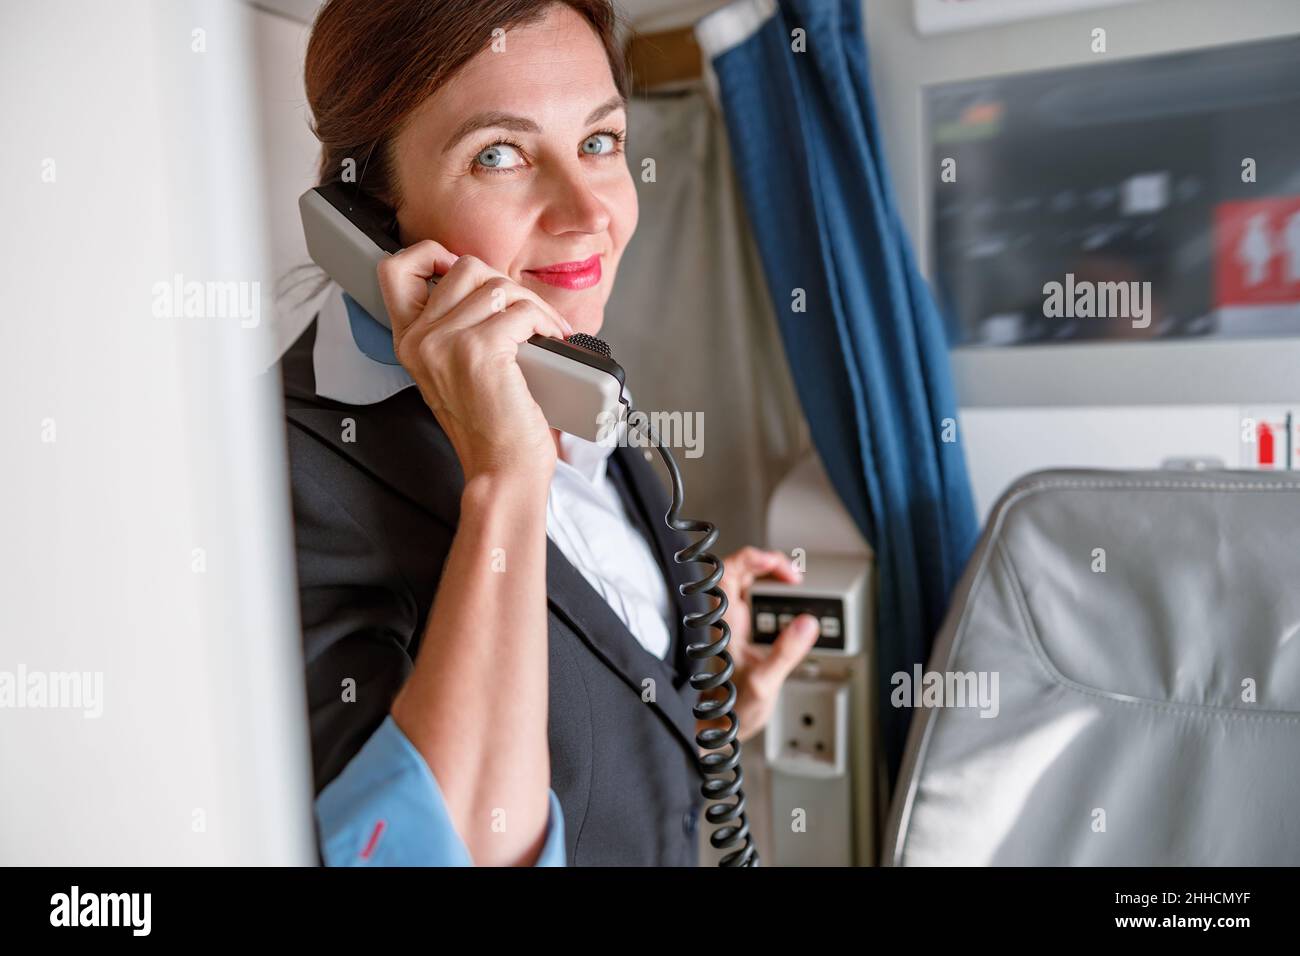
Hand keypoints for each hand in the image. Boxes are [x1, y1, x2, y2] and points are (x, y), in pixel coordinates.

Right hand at [376, 240, 573, 484]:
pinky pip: (522, 310)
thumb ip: (455, 325)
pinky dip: (546, 322)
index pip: (396, 268)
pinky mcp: (479, 350)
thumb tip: (487, 282)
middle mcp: (418, 340)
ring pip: (498, 285)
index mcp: (409, 341)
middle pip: (464, 267)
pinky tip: (552, 342)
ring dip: (533, 305)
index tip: (468, 275)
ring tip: (546, 332)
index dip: (432, 255)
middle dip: (506, 284)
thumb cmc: (492, 424)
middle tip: (527, 317)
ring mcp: (445, 344)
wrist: (503, 471)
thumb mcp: (456, 369)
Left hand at [697, 547, 819, 745]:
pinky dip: (774, 599)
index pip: (731, 572)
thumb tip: (806, 623)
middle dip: (769, 566)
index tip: (781, 566)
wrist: (719, 732)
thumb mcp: (763, 685)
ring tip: (794, 588)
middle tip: (795, 577)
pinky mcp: (742, 635)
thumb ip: (784, 653)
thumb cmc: (729, 712)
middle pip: (741, 572)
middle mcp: (726, 621)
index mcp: (724, 625)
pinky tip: (788, 609)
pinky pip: (756, 605)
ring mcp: (733, 627)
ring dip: (771, 581)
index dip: (754, 559)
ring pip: (748, 587)